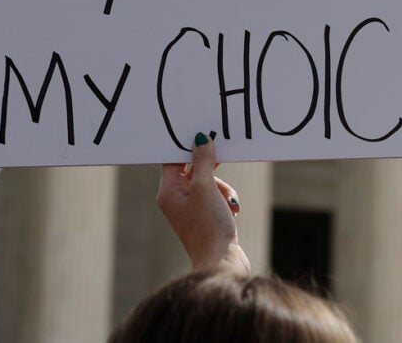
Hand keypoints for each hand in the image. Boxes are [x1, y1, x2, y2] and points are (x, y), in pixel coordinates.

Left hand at [156, 133, 250, 274]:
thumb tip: (199, 140)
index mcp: (168, 192)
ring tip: (229, 202)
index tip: (202, 136)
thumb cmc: (209, 226)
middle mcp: (176, 200)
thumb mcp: (206, 187)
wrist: (222, 264)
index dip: (186, 147)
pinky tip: (233, 211)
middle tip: (223, 157)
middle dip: (211, 169)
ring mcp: (191, 210)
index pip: (172, 160)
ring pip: (208, 184)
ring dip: (223, 188)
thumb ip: (202, 161)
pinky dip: (225, 200)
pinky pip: (216, 198)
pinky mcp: (206, 218)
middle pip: (192, 170)